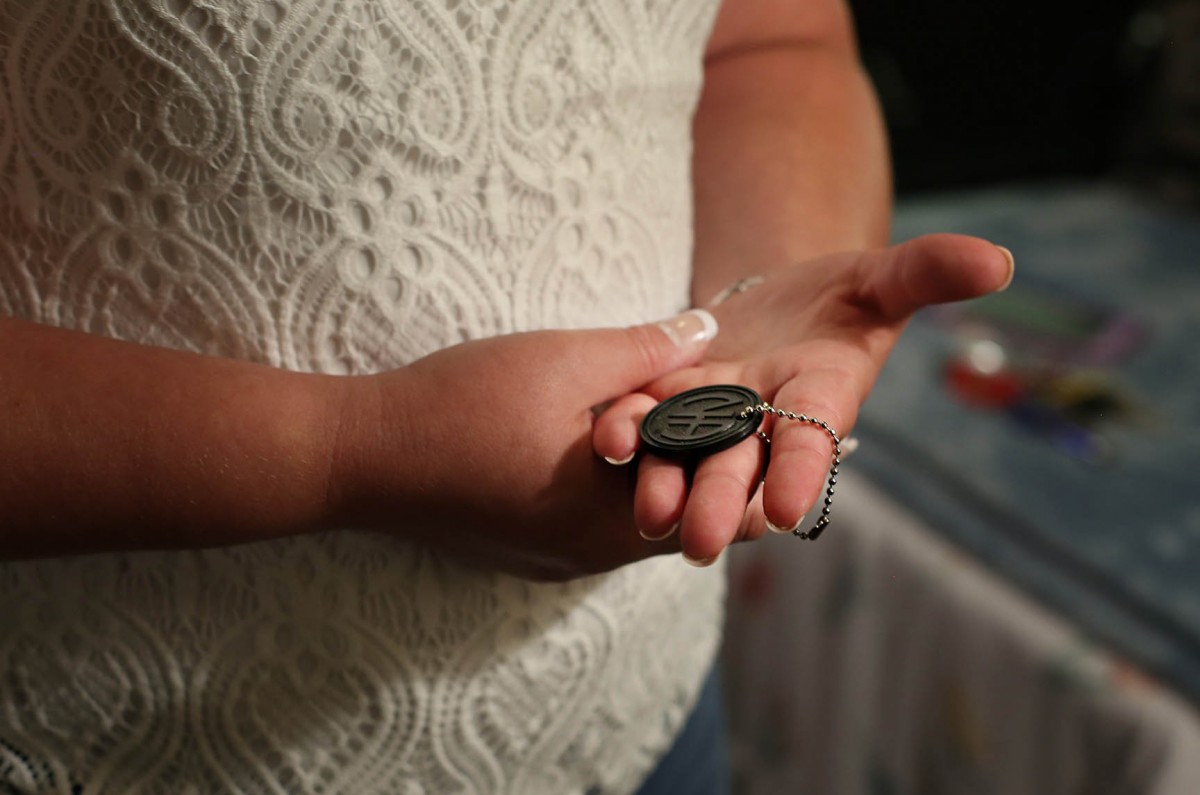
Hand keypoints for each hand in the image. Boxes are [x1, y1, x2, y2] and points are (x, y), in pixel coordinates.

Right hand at [327, 310, 716, 580]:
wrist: (360, 456)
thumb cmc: (459, 403)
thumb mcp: (562, 359)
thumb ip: (645, 347)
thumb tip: (709, 328)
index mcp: (613, 520)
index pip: (715, 507)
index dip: (742, 461)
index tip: (761, 418)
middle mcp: (593, 557)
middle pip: (680, 516)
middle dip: (702, 464)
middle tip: (721, 411)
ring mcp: (558, 562)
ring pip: (637, 522)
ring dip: (658, 474)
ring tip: (671, 419)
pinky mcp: (529, 555)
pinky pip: (596, 527)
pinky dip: (616, 491)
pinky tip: (608, 447)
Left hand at [593, 234, 1014, 562]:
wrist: (774, 304)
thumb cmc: (839, 297)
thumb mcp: (880, 279)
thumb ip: (926, 273)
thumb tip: (998, 260)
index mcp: (818, 402)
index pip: (811, 444)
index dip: (798, 473)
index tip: (784, 509)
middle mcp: (762, 424)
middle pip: (739, 467)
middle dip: (719, 501)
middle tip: (697, 540)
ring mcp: (709, 418)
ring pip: (684, 456)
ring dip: (663, 480)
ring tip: (646, 506)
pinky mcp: (664, 400)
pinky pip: (644, 421)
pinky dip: (626, 432)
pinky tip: (607, 438)